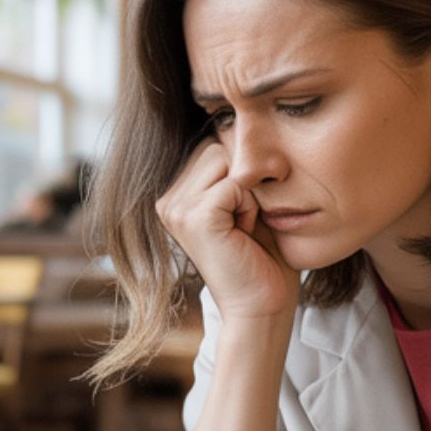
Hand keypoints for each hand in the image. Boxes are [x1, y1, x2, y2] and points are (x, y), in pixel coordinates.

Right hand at [155, 139, 299, 323]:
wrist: (262, 307)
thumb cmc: (262, 258)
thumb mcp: (245, 203)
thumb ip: (234, 168)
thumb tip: (236, 123)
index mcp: (177, 194)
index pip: (213, 144)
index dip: (241, 171)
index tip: (243, 214)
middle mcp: (168, 199)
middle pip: (218, 146)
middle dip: (244, 179)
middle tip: (245, 223)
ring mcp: (176, 208)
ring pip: (227, 159)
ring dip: (247, 192)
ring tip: (243, 227)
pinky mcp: (193, 217)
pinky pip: (235, 183)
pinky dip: (250, 207)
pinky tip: (243, 234)